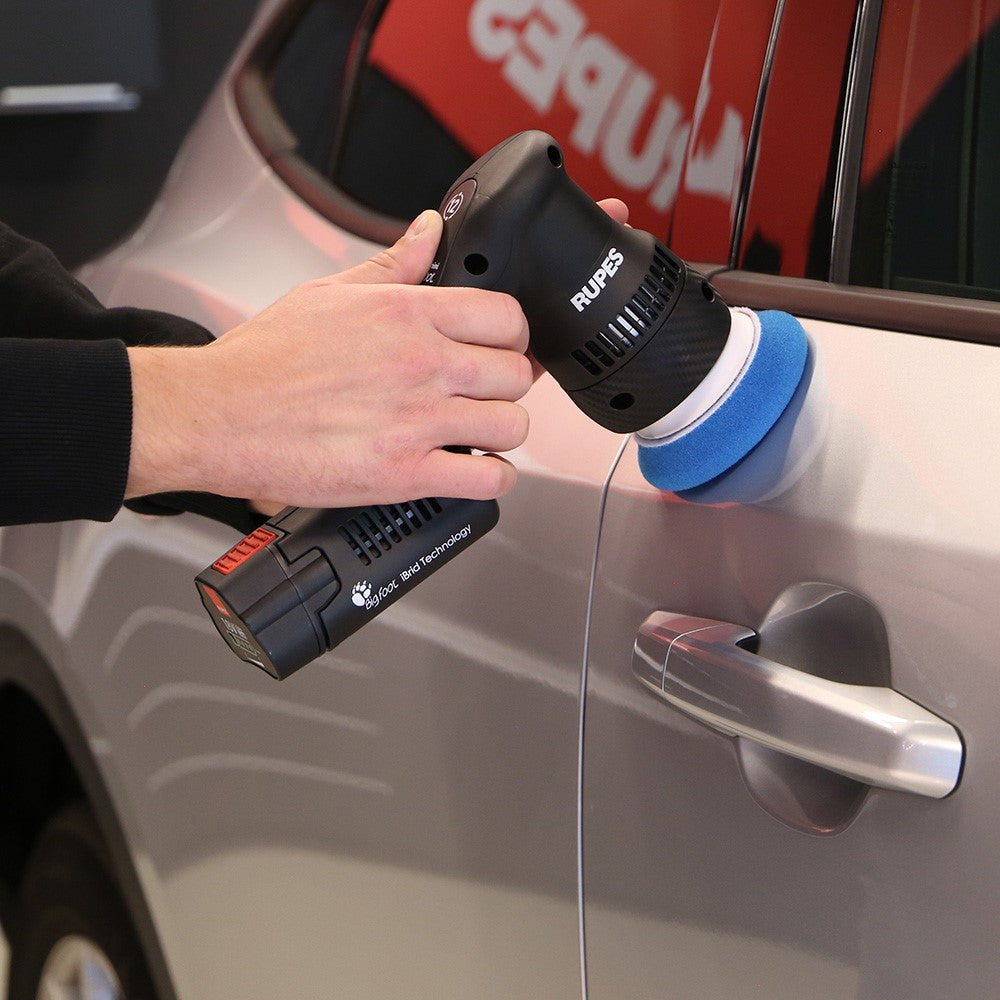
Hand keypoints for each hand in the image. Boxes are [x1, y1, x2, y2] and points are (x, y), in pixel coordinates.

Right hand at [126, 210, 531, 508]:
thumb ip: (394, 263)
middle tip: (485, 393)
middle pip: (516, 373)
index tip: (500, 348)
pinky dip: (494, 478)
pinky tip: (477, 470)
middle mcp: (420, 364)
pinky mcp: (404, 473)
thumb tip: (431, 229)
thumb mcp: (329, 292)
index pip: (505, 316)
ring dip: (502, 432)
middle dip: (506, 384)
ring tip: (478, 433)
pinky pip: (488, 479)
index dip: (511, 335)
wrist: (217, 414)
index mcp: (406, 314)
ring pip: (511, 426)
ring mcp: (416, 420)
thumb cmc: (263, 360)